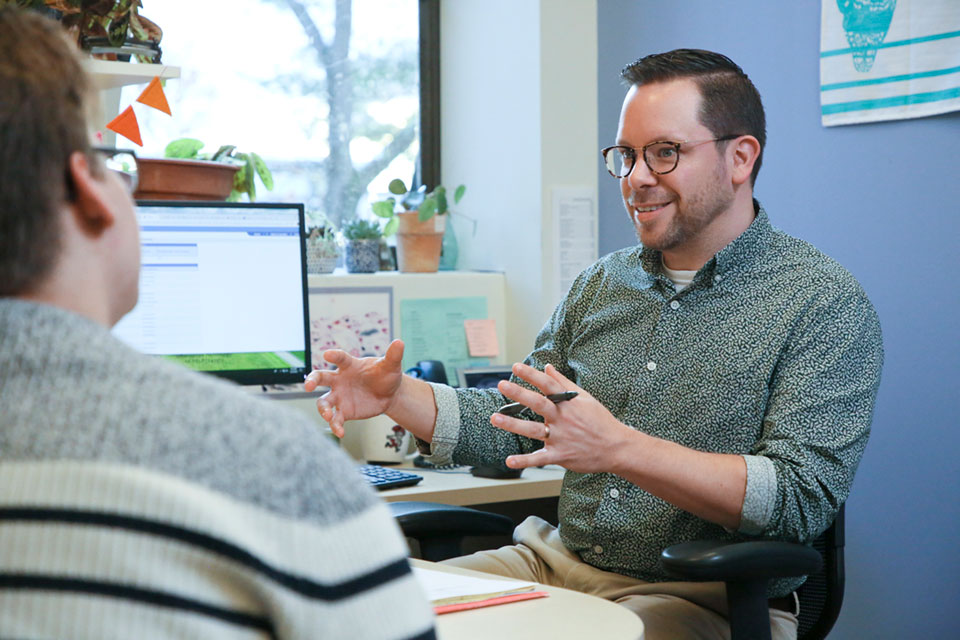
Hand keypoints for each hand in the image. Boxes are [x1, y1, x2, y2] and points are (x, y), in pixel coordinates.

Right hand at [304, 339, 405, 437]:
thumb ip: (393, 355)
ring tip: (328, 415)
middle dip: (312, 380)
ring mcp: (340, 396)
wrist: (389, 394)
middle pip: (321, 377)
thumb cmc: (386, 375)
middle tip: (308, 385)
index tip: (327, 354)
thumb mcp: (391, 366)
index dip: (334, 355)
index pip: (340, 358)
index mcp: (350, 365)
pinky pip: (336, 419)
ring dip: (323, 408)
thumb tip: (400, 342)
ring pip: (324, 402)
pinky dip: (335, 426)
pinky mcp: (344, 411)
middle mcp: (340, 380)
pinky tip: (340, 432)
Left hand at [490, 363, 633, 472]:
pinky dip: (524, 461)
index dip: (532, 375)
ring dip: (513, 424)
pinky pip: (539, 459)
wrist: (617, 448)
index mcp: (569, 403)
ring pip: (533, 430)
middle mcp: (563, 419)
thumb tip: (548, 368)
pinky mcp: (560, 456)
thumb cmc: (600, 421)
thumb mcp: (585, 398)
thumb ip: (564, 383)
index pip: (548, 385)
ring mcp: (561, 437)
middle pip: (538, 404)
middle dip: (519, 394)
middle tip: (501, 385)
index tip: (516, 367)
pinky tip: (509, 460)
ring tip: (495, 418)